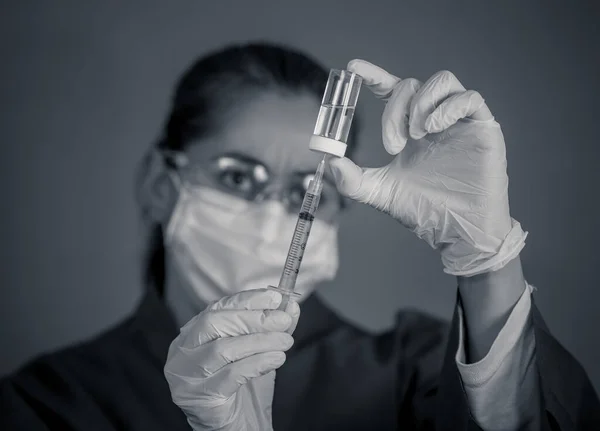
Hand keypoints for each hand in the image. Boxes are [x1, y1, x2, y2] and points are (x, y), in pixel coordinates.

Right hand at [164, 289, 299, 430]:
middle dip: (253, 318)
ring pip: (222, 349)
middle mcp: (182, 353)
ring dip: (260, 341)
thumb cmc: (244, 387)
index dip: (247, 300)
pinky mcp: (199, 399)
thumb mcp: (259, 350)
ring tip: (285, 342)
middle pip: (214, 323)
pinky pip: (230, 376)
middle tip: (283, 320)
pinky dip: (257, 363)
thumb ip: (272, 326)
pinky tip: (276, 359)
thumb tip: (290, 306)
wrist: (239, 426)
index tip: (275, 298)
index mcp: (192, 335)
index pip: (217, 307)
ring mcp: (186, 377)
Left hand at [330, 60, 526, 275]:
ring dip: (420, 103)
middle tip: (393, 144)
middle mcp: (433, 119)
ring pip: (441, 80)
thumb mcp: (380, 192)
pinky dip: (448, 106)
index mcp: (409, 128)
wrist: (457, 230)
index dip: (374, 76)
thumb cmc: (424, 210)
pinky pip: (470, 97)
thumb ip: (352, 179)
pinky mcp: (483, 127)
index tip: (353, 69)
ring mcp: (459, 121)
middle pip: (410, 85)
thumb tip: (329, 160)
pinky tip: (434, 127)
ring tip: (416, 135)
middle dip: (394, 110)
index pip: (391, 90)